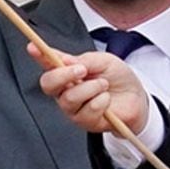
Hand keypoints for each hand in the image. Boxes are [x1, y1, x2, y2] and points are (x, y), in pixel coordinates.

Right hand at [29, 43, 150, 134]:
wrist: (136, 98)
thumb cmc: (118, 78)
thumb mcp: (104, 60)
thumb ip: (85, 60)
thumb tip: (66, 61)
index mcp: (68, 72)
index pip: (48, 63)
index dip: (38, 55)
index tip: (33, 47)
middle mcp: (66, 90)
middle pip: (48, 84)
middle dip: (63, 75)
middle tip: (82, 70)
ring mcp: (73, 108)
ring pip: (68, 99)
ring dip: (90, 89)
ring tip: (103, 85)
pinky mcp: (84, 122)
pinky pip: (87, 111)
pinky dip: (101, 101)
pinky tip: (106, 100)